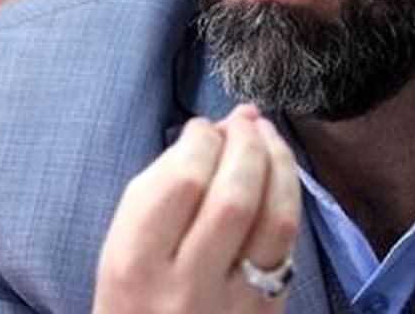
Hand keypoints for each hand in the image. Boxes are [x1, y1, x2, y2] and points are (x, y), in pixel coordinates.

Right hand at [93, 104, 300, 313]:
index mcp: (137, 264)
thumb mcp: (123, 240)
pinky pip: (290, 240)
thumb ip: (164, 181)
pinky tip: (279, 170)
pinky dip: (289, 193)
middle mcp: (186, 287)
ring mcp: (233, 303)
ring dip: (278, 161)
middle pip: (234, 196)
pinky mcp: (268, 309)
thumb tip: (217, 127)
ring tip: (266, 133)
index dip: (201, 140)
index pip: (182, 182)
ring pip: (275, 217)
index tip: (203, 127)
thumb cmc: (136, 291)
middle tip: (244, 121)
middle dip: (246, 144)